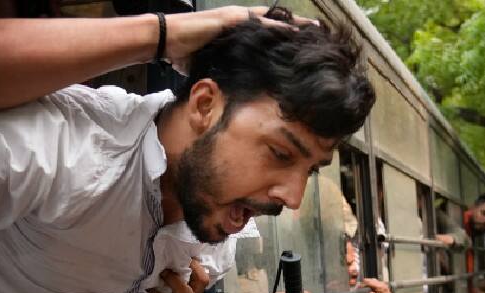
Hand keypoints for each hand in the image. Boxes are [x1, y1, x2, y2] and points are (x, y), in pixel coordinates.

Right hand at [164, 7, 316, 73]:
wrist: (166, 39)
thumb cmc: (182, 51)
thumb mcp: (208, 60)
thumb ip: (222, 65)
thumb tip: (229, 83)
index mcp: (234, 28)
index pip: (264, 28)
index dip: (282, 33)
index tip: (300, 39)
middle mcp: (238, 18)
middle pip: (273, 20)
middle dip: (295, 25)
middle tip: (318, 29)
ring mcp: (236, 17)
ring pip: (272, 18)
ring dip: (293, 24)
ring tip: (315, 28)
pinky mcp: (232, 20)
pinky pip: (261, 23)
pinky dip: (278, 27)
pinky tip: (294, 32)